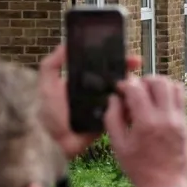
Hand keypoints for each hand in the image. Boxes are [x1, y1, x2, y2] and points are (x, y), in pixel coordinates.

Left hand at [38, 45, 140, 160]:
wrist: (56, 143)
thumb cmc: (49, 113)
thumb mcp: (47, 85)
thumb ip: (52, 64)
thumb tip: (66, 43)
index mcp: (81, 81)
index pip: (100, 65)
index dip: (111, 58)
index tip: (122, 51)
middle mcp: (93, 91)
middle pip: (114, 76)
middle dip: (126, 68)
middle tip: (137, 63)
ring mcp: (102, 106)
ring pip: (121, 92)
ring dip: (131, 85)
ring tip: (139, 79)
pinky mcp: (109, 120)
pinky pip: (122, 110)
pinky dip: (131, 104)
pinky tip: (139, 98)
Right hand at [105, 75, 186, 186]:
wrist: (165, 185)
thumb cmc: (139, 168)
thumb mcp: (118, 146)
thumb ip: (112, 119)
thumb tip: (114, 99)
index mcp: (147, 123)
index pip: (137, 88)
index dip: (125, 85)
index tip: (119, 90)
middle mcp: (166, 117)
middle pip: (158, 81)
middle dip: (143, 81)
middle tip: (134, 91)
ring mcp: (179, 119)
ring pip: (173, 85)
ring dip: (158, 85)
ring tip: (148, 96)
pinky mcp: (186, 123)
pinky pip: (182, 98)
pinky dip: (170, 94)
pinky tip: (158, 104)